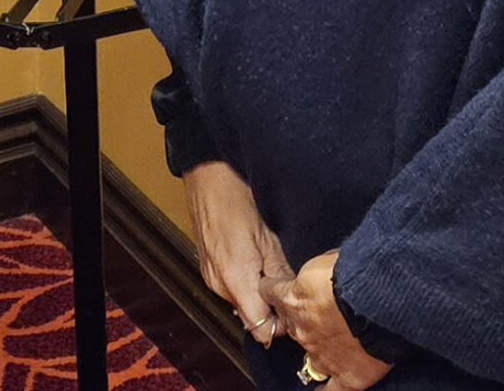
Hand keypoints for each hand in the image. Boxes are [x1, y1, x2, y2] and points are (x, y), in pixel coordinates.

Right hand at [182, 160, 290, 346]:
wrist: (208, 174)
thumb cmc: (239, 198)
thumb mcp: (269, 236)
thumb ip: (279, 273)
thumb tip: (292, 297)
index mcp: (236, 281)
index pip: (259, 328)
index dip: (280, 325)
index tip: (295, 310)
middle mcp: (219, 286)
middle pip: (250, 316)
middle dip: (271, 309)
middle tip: (290, 286)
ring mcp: (211, 277)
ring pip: (241, 302)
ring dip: (258, 294)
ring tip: (275, 268)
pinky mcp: (208, 268)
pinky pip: (231, 288)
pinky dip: (246, 282)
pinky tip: (257, 260)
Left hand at [270, 250, 391, 386]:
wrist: (381, 297)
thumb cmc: (358, 269)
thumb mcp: (325, 258)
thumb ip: (315, 273)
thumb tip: (319, 275)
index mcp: (293, 300)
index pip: (271, 293)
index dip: (273, 289)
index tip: (273, 287)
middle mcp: (303, 331)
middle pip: (292, 326)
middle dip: (302, 319)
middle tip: (319, 311)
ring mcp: (324, 356)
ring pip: (311, 355)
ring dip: (318, 347)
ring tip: (333, 340)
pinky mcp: (347, 375)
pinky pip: (331, 390)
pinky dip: (326, 390)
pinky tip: (322, 389)